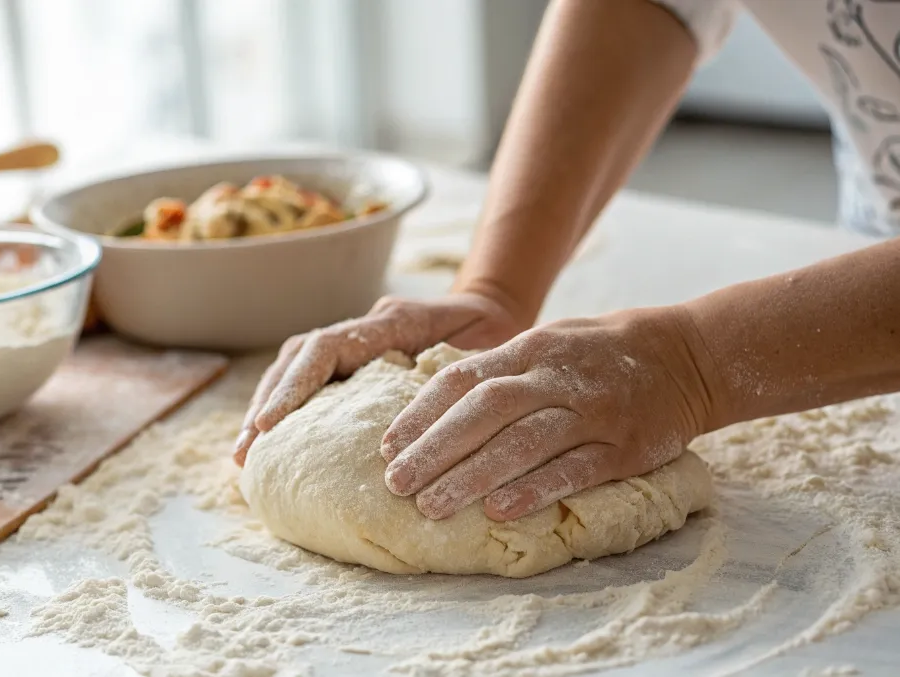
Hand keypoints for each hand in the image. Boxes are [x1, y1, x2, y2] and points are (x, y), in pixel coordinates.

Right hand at [233, 292, 525, 464]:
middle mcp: (363, 330)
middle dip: (267, 404)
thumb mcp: (480, 349)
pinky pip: (315, 384)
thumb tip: (425, 417)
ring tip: (245, 455)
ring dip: (270, 409)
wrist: (493, 313)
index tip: (269, 425)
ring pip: (298, 369)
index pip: (325, 349)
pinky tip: (277, 446)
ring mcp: (356, 345)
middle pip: (298, 358)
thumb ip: (450, 368)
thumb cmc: (490, 335)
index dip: (294, 386)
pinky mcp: (356, 365)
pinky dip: (291, 412)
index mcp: (388, 324)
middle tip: (243, 453)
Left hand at [380, 307, 711, 520]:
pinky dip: (535, 489)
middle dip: (436, 448)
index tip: (388, 445)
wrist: (688, 355)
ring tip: (432, 506)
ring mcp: (593, 412)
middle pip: (486, 410)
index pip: (463, 378)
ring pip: (524, 442)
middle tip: (396, 482)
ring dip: (472, 475)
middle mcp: (557, 377)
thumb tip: (436, 401)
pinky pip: (575, 469)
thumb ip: (499, 368)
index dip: (422, 413)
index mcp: (531, 348)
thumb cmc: (600, 354)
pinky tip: (499, 511)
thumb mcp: (548, 342)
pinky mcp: (624, 447)